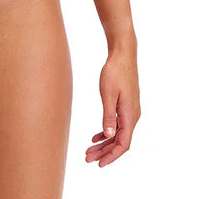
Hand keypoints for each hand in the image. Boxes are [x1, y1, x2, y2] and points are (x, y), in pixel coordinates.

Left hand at [85, 49, 140, 166]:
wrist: (123, 55)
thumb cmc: (115, 71)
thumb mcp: (107, 93)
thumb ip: (107, 115)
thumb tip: (107, 135)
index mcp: (130, 115)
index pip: (123, 144)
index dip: (112, 156)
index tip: (99, 164)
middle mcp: (133, 116)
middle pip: (119, 141)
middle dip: (104, 152)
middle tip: (88, 159)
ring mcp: (130, 111)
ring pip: (118, 134)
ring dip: (104, 143)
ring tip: (89, 150)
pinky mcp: (125, 106)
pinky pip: (117, 125)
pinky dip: (106, 132)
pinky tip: (96, 137)